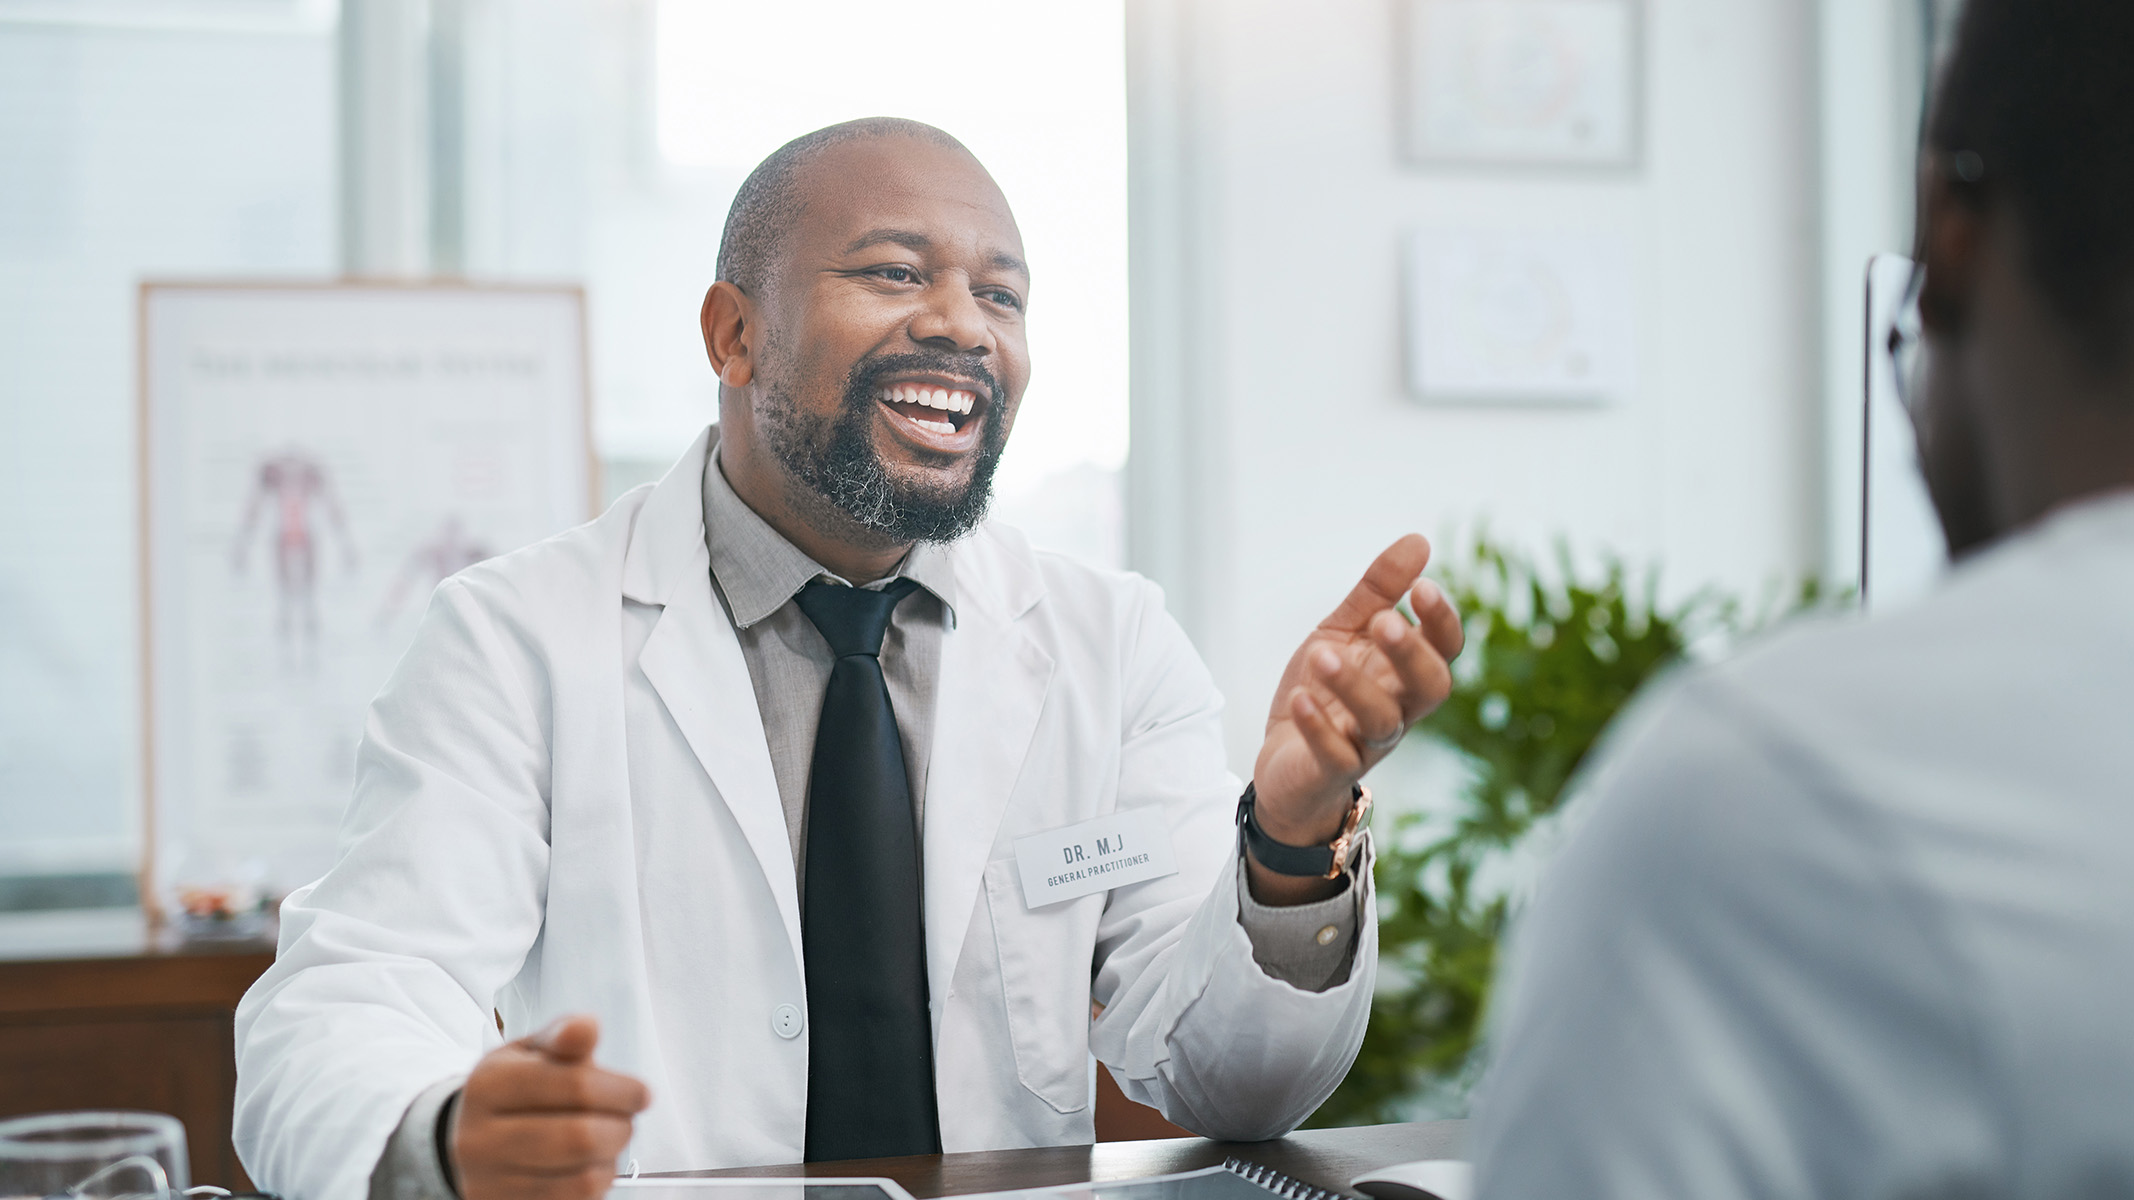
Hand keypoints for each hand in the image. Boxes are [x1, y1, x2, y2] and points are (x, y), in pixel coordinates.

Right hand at [449, 1015, 651, 1199]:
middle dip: (620, 1128)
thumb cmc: (512, 1090)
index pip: (575, 1086)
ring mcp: (488, 1182)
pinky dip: (595, 1184)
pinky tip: (589, 1166)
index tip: (640, 1093)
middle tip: (625, 1119)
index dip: (621, 1090)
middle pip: (580, 1138)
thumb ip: (563, 1038)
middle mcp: (479, 1138)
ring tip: (606, 1140)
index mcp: (489, 1085)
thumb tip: (587, 1027)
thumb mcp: (530, 1052)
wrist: (469, 1138)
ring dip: (610, 1159)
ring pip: (582, 1178)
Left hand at [1249, 535, 1462, 902]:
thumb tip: (1419, 540)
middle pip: (1431, 688)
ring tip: (1322, 653)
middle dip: (1412, 654)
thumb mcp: (1344, 630)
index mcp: (1406, 673)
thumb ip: (1378, 591)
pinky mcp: (1330, 769)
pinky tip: (1300, 699)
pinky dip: (1319, 727)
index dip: (1441, 622)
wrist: (1284, 760)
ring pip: (1382, 722)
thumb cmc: (1325, 688)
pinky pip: (1335, 754)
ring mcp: (1366, 742)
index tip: (1422, 588)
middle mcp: (1398, 709)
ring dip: (1355, 686)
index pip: (1445, 649)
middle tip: (1384, 621)